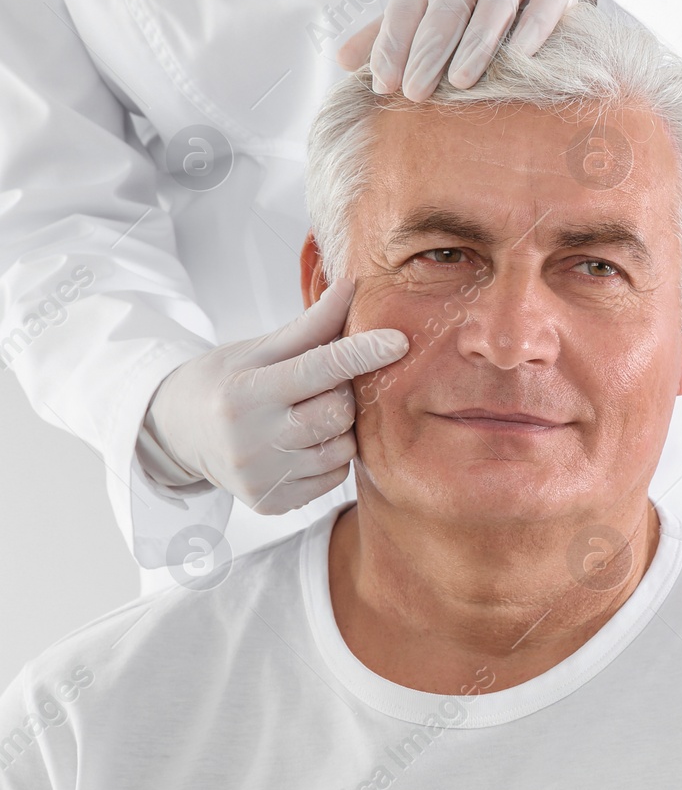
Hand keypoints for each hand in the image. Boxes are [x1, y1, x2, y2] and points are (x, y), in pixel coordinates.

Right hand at [142, 278, 408, 514]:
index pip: (317, 369)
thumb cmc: (225, 382)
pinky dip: (330, 457)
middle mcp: (250, 441)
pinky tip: (303, 444)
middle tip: (324, 386)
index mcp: (245, 393)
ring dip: (340, 429)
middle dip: (343, 394)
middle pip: (338, 413)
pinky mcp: (272, 504)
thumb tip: (353, 285)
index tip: (399, 340)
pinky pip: (334, 477)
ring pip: (342, 449)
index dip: (362, 353)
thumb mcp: (258, 349)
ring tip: (309, 415)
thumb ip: (310, 325)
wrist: (175, 433)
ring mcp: (261, 478)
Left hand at [335, 0, 597, 101]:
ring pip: (494, 4)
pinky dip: (530, 33)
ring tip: (460, 82)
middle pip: (448, 3)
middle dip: (429, 50)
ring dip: (476, 44)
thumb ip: (389, 30)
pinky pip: (543, 7)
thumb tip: (343, 61)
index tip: (384, 84)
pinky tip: (517, 61)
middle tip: (414, 93)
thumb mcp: (430, 4)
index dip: (393, 40)